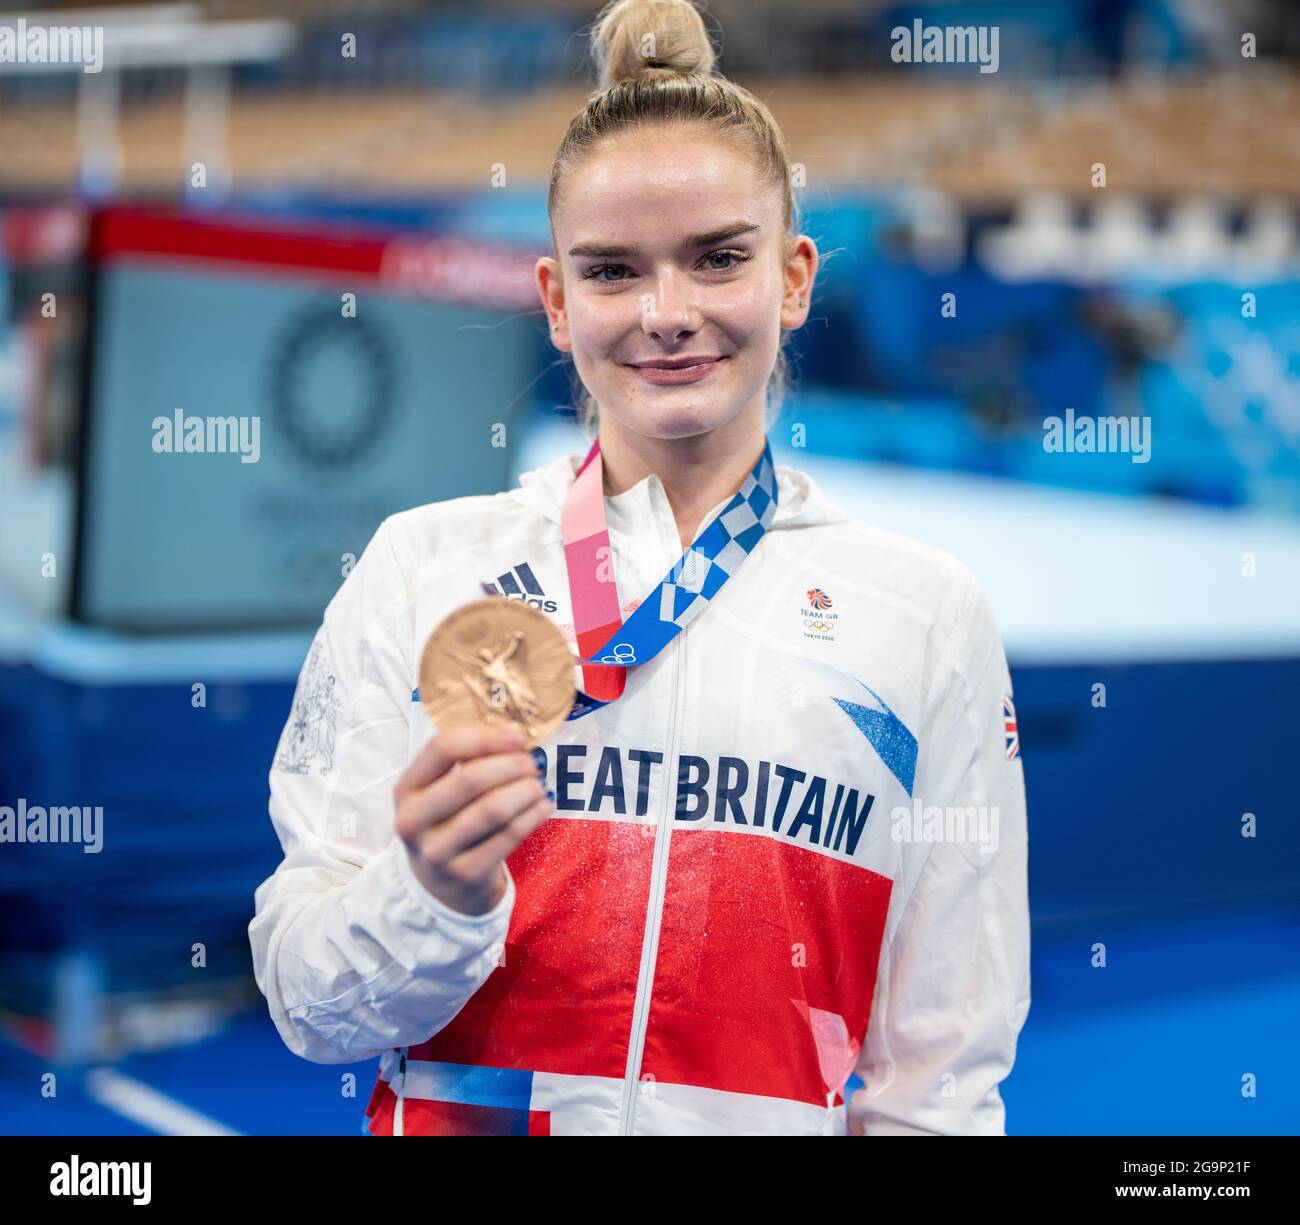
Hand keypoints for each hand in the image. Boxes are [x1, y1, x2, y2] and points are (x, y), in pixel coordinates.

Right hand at [394, 725, 550, 915]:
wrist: (439, 886)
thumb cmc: (446, 823)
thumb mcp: (439, 793)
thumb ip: (467, 762)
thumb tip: (513, 739)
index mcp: (406, 790)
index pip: (441, 748)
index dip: (484, 737)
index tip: (518, 737)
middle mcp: (413, 821)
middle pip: (469, 780)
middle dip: (511, 766)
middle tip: (533, 764)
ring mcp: (437, 852)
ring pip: (492, 810)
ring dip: (525, 791)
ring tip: (539, 785)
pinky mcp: (466, 874)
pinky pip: (508, 836)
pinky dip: (533, 815)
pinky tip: (543, 806)